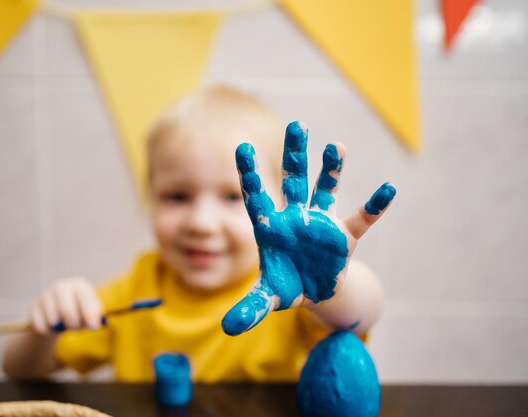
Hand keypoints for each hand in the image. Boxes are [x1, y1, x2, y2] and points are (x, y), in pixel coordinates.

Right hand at [29, 277, 102, 334]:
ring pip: (53, 320)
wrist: (56, 312)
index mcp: (79, 285)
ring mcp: (45, 295)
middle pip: (67, 310)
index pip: (85, 298)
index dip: (90, 314)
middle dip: (74, 324)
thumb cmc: (78, 312)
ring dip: (60, 329)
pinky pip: (41, 326)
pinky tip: (52, 327)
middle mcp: (61, 286)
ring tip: (64, 326)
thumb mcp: (89, 313)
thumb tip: (95, 325)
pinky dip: (48, 332)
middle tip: (76, 329)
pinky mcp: (33, 306)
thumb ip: (94, 318)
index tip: (93, 327)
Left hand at [221, 121, 395, 335]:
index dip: (250, 174)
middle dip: (296, 153)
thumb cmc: (287, 285)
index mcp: (272, 227)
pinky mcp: (344, 236)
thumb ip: (250, 308)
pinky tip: (388, 188)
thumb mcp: (268, 297)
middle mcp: (296, 217)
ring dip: (332, 169)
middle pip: (295, 179)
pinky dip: (375, 205)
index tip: (241, 146)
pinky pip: (362, 217)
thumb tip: (228, 328)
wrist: (316, 290)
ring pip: (326, 189)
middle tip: (297, 124)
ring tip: (336, 146)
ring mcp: (321, 223)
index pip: (257, 196)